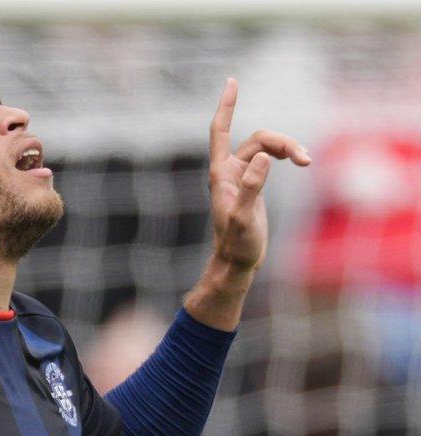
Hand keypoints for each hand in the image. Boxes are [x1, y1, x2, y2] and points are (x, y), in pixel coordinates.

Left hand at [208, 78, 310, 271]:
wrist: (237, 261)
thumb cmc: (237, 243)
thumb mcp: (243, 218)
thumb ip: (252, 188)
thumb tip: (264, 157)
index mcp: (220, 173)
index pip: (219, 130)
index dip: (226, 106)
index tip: (232, 81)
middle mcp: (229, 170)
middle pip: (257, 139)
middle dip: (283, 141)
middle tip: (306, 158)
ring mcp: (242, 175)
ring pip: (267, 147)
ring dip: (289, 148)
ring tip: (308, 160)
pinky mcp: (253, 183)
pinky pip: (271, 158)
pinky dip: (286, 155)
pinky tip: (302, 160)